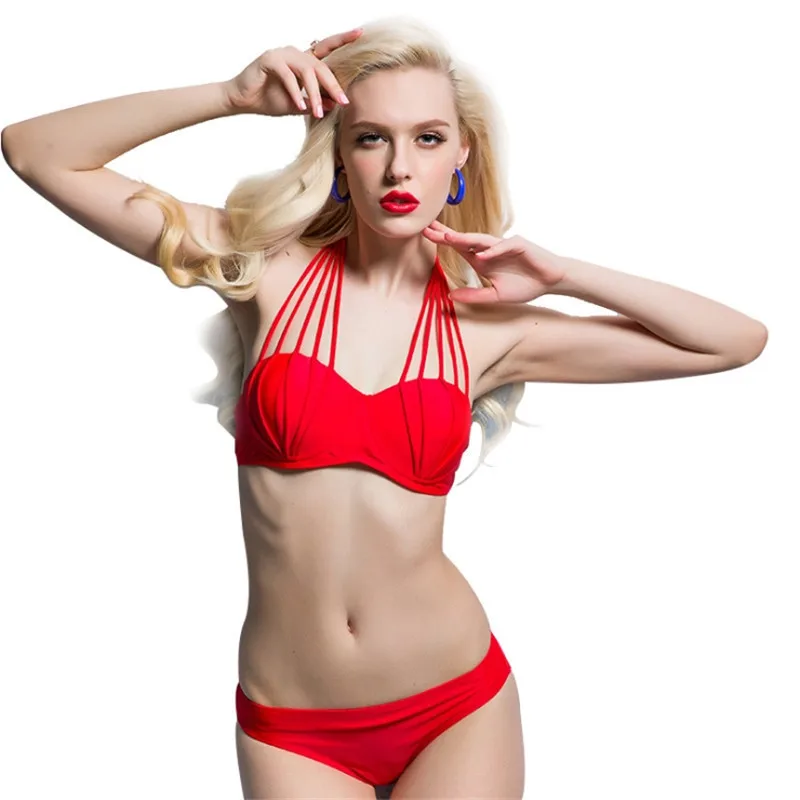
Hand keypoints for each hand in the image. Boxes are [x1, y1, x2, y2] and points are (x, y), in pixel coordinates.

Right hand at [223, 27, 362, 116]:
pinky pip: (288, 76)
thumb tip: (335, 104)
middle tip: (343, 102)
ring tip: (318, 112)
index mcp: (303, 61)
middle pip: (320, 66)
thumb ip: (315, 103)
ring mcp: (282, 54)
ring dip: (314, 93)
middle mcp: (294, 53)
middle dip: (333, 85)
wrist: (243, 101)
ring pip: (306, 71)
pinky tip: (299, 105)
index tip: (360, 33)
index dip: (342, 39)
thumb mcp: (298, 105)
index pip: (326, 49)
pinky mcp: (269, 59)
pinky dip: (295, 92)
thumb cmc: (268, 100)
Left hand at [422, 220, 566, 302]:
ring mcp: (504, 245)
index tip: (425, 234)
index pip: (458, 247)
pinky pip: (504, 246)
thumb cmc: (525, 286)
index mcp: (482, 259)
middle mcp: (490, 249)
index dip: (442, 241)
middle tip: (427, 227)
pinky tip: (482, 254)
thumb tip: (450, 296)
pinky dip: (494, 250)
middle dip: (446, 234)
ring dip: (465, 238)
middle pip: (465, 239)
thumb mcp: (494, 296)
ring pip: (481, 239)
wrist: (550, 281)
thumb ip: (474, 296)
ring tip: (448, 237)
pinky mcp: (520, 246)